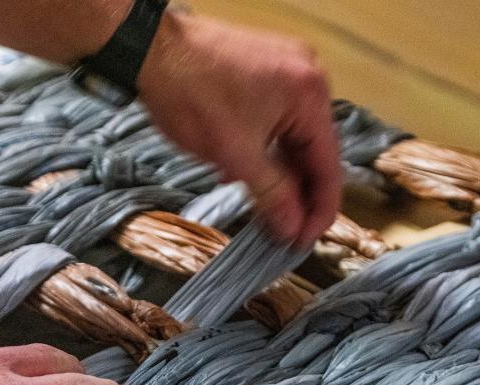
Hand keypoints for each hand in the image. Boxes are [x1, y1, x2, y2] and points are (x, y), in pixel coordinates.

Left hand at [138, 12, 341, 246]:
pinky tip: (250, 176)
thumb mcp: (234, 154)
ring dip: (281, 175)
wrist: (151, 48)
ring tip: (266, 211)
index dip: (319, 208)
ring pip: (293, 138)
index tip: (305, 241)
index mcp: (309, 94)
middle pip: (314, 151)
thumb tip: (291, 228)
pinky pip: (277, 121)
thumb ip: (272, 194)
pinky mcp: (265, 71)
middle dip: (299, 194)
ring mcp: (287, 70)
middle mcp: (308, 77)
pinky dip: (267, 151)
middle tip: (285, 233)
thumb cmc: (189, 92)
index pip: (328, 164)